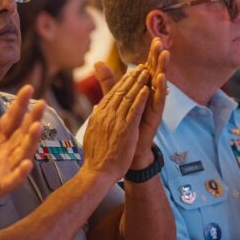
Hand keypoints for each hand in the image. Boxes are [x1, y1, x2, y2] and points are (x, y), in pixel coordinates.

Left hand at [0, 85, 43, 228]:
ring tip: (37, 127)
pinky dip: (20, 173)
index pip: (11, 120)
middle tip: (42, 103)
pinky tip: (26, 163)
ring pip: (22, 153)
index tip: (28, 88)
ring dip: (31, 142)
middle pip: (22, 134)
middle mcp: (4, 153)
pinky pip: (12, 180)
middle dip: (32, 119)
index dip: (19, 105)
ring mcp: (3, 170)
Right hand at [83, 66, 151, 180]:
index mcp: (98, 115)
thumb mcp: (92, 132)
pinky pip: (134, 111)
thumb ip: (96, 118)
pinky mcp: (125, 130)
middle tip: (141, 67)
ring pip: (128, 98)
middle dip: (131, 78)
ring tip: (146, 72)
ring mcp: (115, 121)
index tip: (130, 73)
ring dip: (138, 84)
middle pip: (120, 92)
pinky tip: (147, 89)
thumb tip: (96, 107)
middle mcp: (106, 115)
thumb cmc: (96, 156)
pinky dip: (141, 99)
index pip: (111, 94)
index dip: (122, 83)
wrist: (97, 172)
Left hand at [96, 39, 169, 168]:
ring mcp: (153, 106)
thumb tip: (98, 63)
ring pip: (159, 84)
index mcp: (142, 91)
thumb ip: (108, 81)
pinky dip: (160, 89)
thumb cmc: (123, 125)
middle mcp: (150, 97)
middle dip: (158, 57)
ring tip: (165, 54)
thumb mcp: (114, 99)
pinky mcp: (154, 117)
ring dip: (162, 69)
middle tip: (161, 41)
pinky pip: (158, 101)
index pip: (147, 69)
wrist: (126, 151)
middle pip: (155, 72)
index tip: (155, 39)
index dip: (150, 55)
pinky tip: (161, 78)